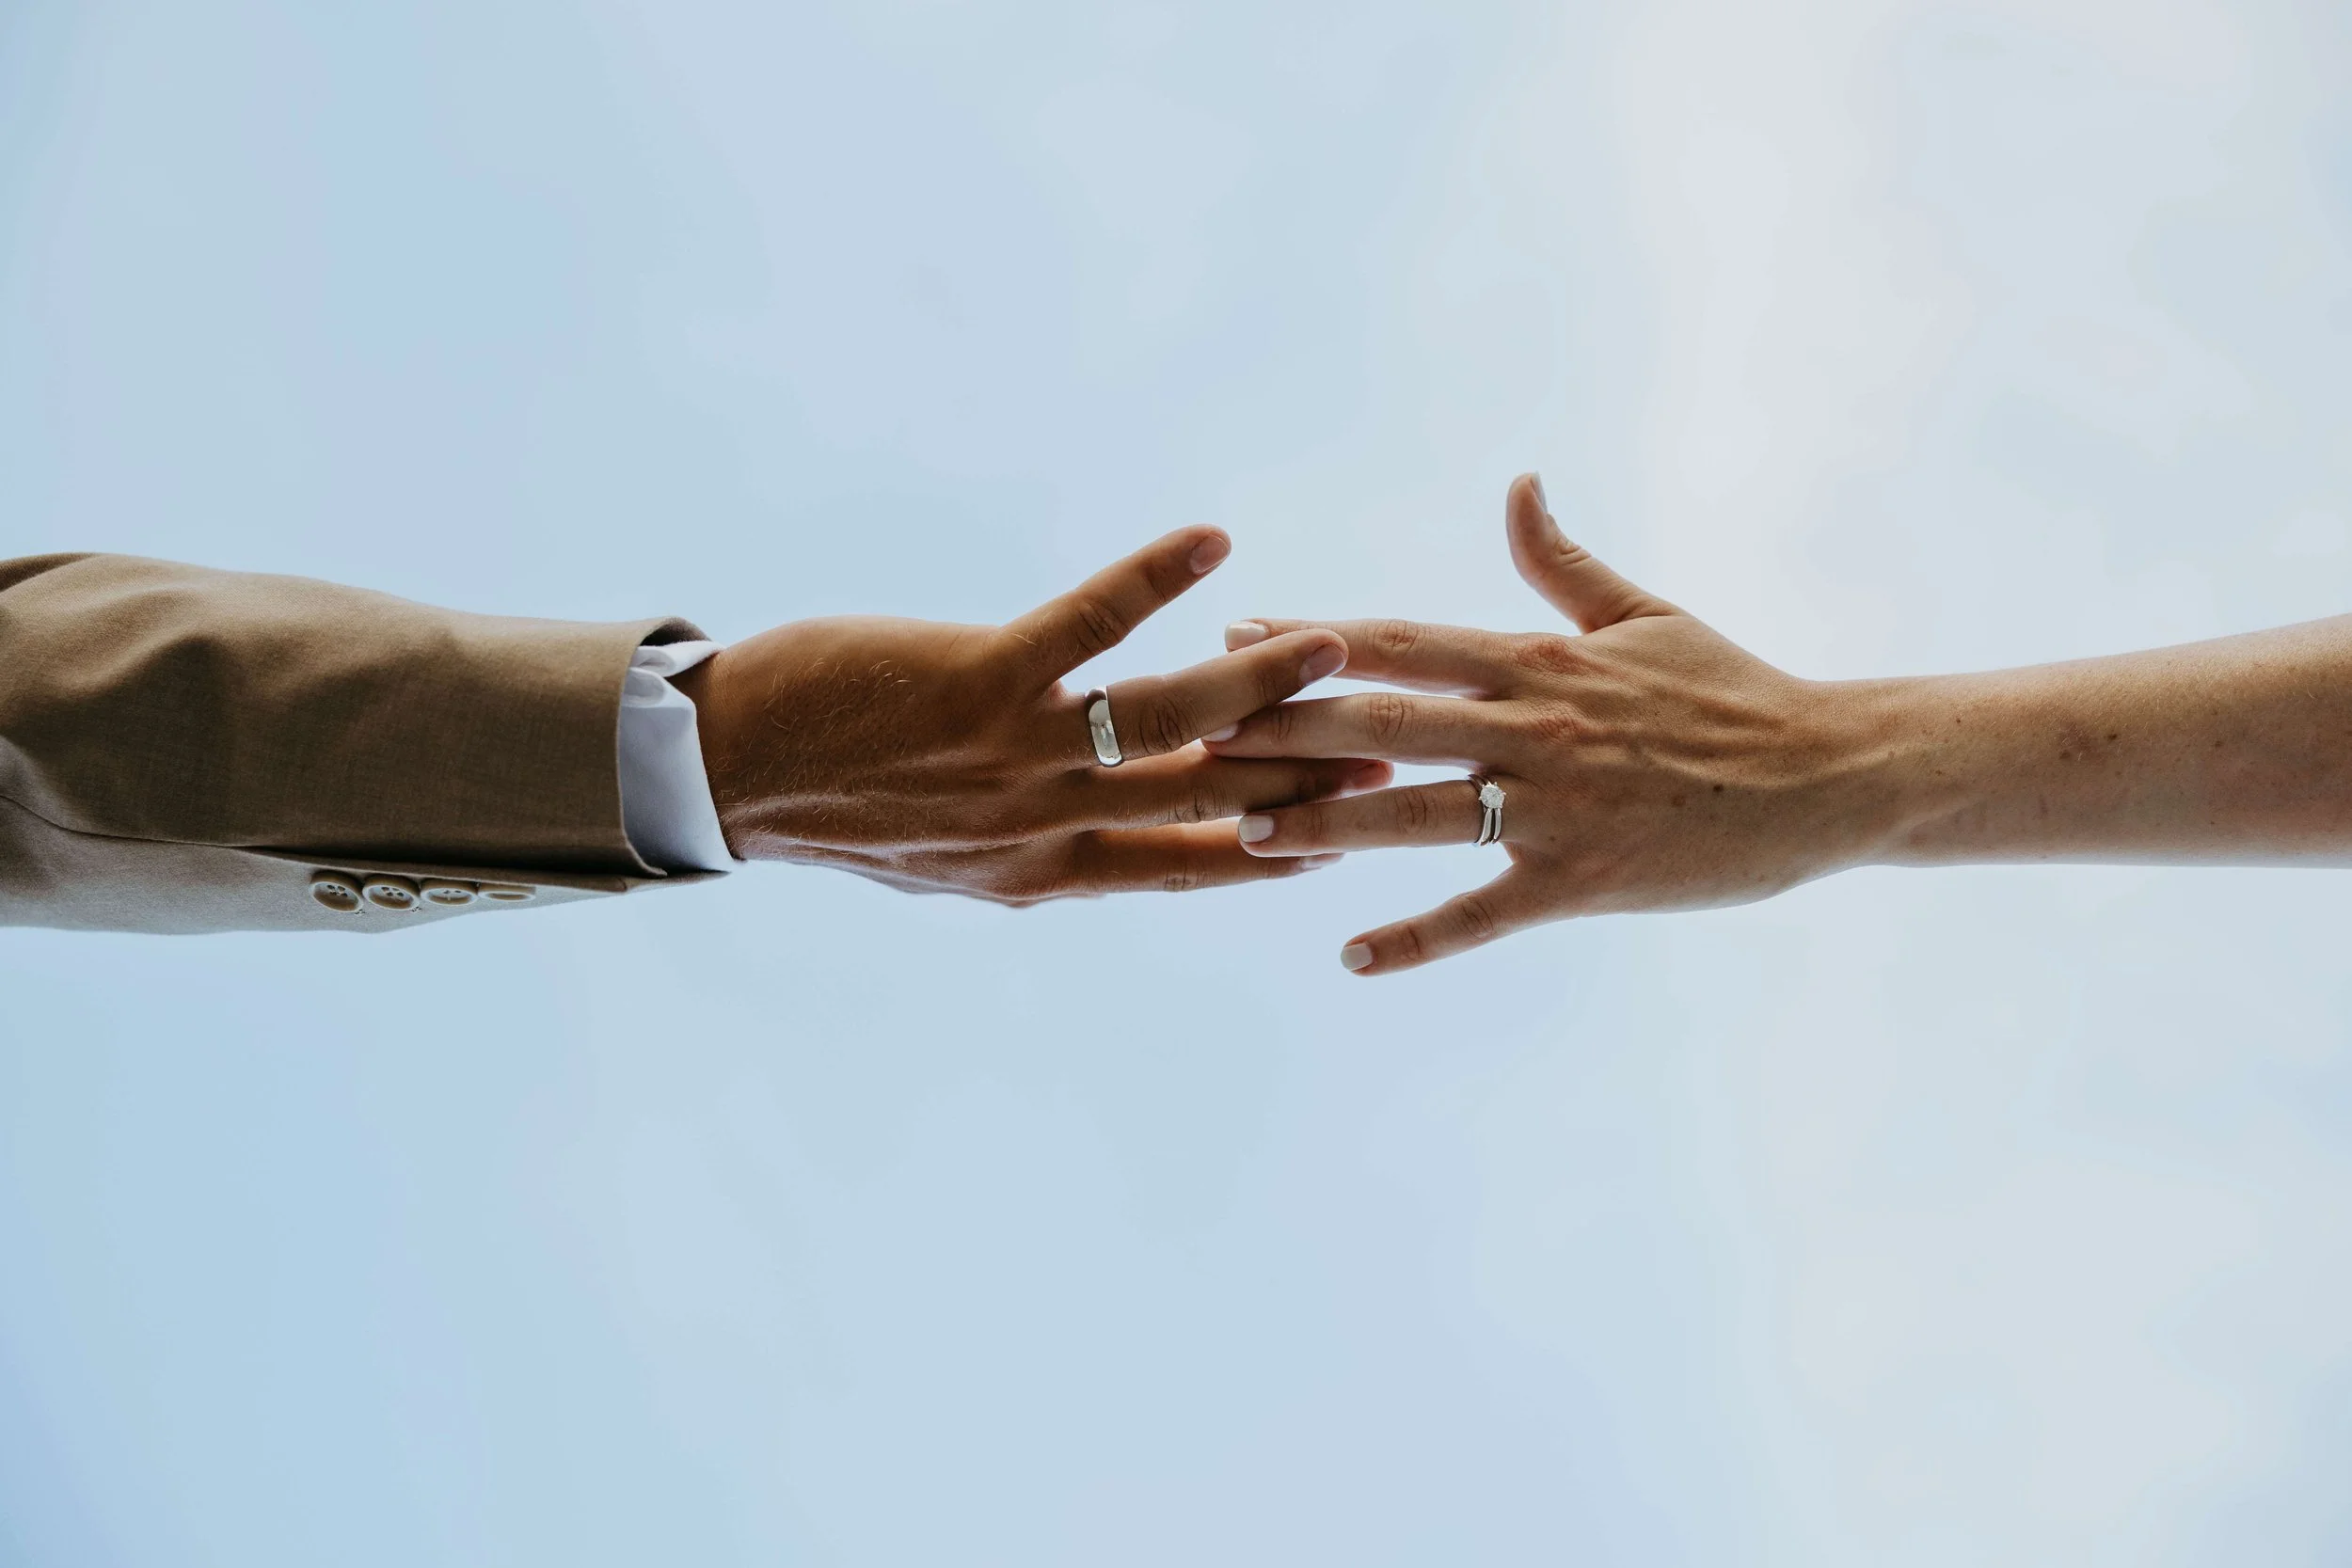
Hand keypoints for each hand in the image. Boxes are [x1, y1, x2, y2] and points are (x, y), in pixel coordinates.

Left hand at [669, 527, 1389, 903]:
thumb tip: (1105, 857)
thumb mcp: (951, 866)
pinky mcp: (979, 681)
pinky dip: (1152, 579)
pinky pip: (1087, 629)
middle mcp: (1048, 824)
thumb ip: (1037, 859)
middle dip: (1305, 771)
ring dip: (1259, 682)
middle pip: (1207, 796)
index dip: (1280, 850)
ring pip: (1170, 721)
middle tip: (1393, 744)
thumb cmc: (837, 809)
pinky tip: (1209, 541)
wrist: (723, 775)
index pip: (1191, 866)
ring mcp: (1018, 756)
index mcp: (1048, 874)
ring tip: (1333, 646)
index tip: (1355, 835)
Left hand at [1206, 475, 1894, 971]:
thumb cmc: (1734, 688)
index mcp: (1541, 661)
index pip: (1403, 643)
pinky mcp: (1581, 883)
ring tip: (1246, 831)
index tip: (1239, 639)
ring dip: (1323, 823)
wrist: (1829, 773)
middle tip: (1199, 733)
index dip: (1315, 641)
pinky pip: (1480, 915)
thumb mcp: (1645, 613)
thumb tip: (1517, 483)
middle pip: (1383, 722)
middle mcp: (1534, 729)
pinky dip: (1414, 940)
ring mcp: (1553, 809)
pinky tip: (1350, 956)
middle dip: (1285, 727)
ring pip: (1413, 815)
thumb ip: (1562, 561)